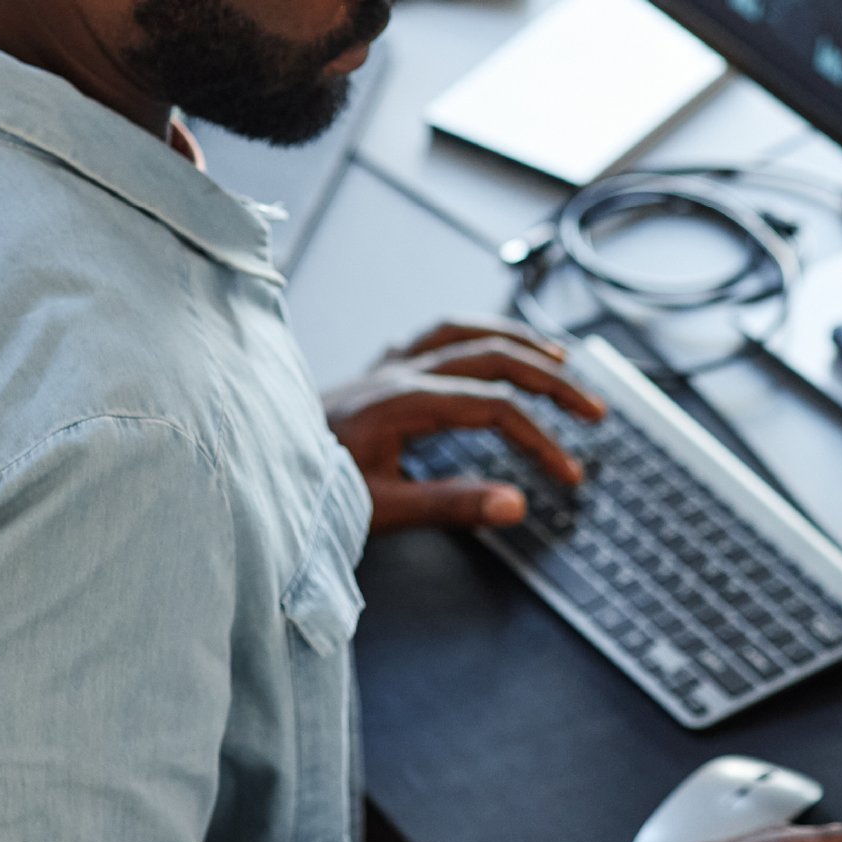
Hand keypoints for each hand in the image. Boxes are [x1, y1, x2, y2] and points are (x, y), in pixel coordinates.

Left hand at [322, 316, 606, 534]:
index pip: (495, 408)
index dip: (541, 439)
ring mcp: (384, 366)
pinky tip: (488, 346)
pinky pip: (434, 336)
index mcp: (402, 402)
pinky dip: (472, 336)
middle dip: (552, 380)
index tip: (569, 474)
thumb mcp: (380, 510)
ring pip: (465, 332)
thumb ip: (451, 505)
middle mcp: (396, 372)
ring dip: (518, 341)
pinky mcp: (374, 372)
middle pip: (493, 357)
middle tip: (593, 409)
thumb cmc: (306, 493)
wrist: (247, 469)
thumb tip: (517, 505)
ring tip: (559, 357)